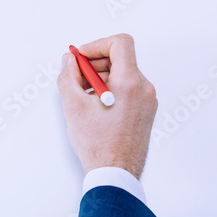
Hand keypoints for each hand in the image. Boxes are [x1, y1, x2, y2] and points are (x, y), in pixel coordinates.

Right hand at [57, 34, 157, 178]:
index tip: (81, 57)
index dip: (97, 45)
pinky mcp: (146, 111)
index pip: (120, 43)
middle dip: (94, 63)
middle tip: (76, 76)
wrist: (115, 173)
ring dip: (101, 77)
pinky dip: (111, 89)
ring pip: (123, 74)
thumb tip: (68, 62)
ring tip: (83, 94)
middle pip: (120, 59)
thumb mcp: (73, 106)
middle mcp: (144, 88)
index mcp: (130, 83)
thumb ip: (68, 77)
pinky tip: (95, 106)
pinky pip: (129, 89)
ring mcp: (148, 101)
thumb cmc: (98, 145)